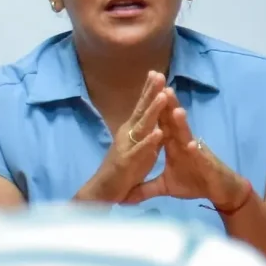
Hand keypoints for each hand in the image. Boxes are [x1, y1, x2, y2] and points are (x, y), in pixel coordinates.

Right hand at [73, 71, 174, 203]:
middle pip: (141, 110)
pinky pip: (141, 151)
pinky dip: (150, 142)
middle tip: (160, 74)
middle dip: (151, 92)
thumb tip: (159, 124)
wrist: (103, 193)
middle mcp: (128, 135)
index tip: (158, 73)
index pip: (141, 107)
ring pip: (142, 126)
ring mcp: (127, 147)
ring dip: (153, 111)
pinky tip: (159, 132)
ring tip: (163, 96)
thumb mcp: (140, 151)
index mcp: (132, 131)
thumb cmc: (123, 172)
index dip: (149, 91)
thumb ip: (149, 137)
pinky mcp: (127, 163)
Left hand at [130, 95, 257, 213]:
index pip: (161, 122)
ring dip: (181, 122)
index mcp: (172, 144)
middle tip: (159, 84)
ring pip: (186, 133)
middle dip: (166, 104)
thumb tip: (127, 196)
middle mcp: (183, 142)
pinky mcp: (205, 163)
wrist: (219, 191)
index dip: (152, 108)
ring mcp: (195, 150)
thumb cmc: (194, 183)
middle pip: (172, 121)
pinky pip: (199, 156)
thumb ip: (147, 188)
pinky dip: (195, 150)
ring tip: (175, 109)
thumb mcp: (165, 187)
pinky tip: (190, 144)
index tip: (143, 92)